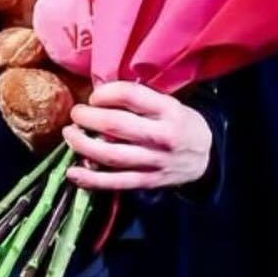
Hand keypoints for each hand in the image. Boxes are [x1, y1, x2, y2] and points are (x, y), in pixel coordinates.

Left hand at [62, 80, 211, 190]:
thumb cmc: (180, 123)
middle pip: (115, 125)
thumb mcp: (168, 103)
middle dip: (87, 118)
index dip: (105, 93)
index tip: (94, 97)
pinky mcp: (148, 182)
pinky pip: (115, 182)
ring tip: (69, 135)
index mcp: (168, 110)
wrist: (208, 156)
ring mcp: (154, 161)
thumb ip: (139, 100)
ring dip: (83, 145)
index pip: (130, 95)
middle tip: (76, 114)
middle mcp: (162, 136)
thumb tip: (98, 96)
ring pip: (111, 155)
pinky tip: (72, 173)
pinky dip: (91, 179)